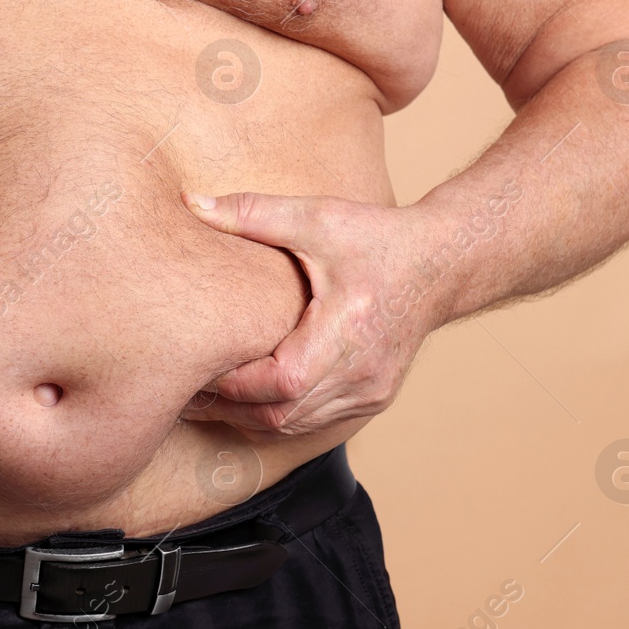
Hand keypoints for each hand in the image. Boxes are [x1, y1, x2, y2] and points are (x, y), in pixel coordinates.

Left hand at [179, 191, 448, 439]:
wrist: (442, 263)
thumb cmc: (378, 238)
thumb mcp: (317, 217)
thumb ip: (252, 213)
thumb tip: (190, 201)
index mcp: (349, 332)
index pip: (281, 382)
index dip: (233, 382)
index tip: (196, 363)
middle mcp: (362, 373)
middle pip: (281, 414)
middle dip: (228, 406)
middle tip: (186, 389)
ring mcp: (371, 392)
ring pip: (294, 426)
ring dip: (248, 416)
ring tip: (207, 397)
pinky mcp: (373, 398)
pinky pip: (314, 423)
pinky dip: (277, 416)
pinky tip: (249, 398)